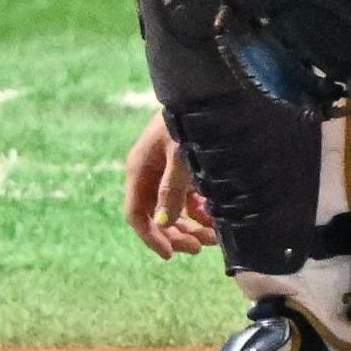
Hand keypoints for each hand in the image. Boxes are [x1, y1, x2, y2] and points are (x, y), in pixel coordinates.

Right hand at [123, 109, 215, 259]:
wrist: (201, 95)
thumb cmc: (186, 123)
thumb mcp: (180, 156)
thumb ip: (172, 189)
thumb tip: (165, 223)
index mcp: (140, 170)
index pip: (136, 213)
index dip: (150, 236)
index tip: (169, 255)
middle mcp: (149, 175)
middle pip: (156, 217)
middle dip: (176, 235)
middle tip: (199, 248)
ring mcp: (165, 173)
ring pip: (173, 212)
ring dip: (191, 227)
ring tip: (212, 237)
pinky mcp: (182, 170)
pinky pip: (187, 200)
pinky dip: (199, 212)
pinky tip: (214, 217)